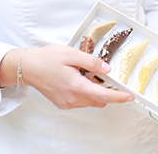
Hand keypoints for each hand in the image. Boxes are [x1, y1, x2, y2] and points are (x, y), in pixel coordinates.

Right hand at [19, 44, 134, 109]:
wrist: (27, 68)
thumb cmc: (47, 59)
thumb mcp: (71, 54)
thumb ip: (91, 62)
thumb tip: (107, 69)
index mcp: (76, 86)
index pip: (103, 96)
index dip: (118, 97)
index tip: (129, 97)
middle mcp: (72, 99)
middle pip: (99, 100)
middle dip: (107, 92)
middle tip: (106, 77)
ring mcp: (67, 103)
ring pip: (90, 101)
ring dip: (95, 92)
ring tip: (86, 75)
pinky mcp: (62, 103)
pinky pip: (81, 101)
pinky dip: (85, 93)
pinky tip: (78, 80)